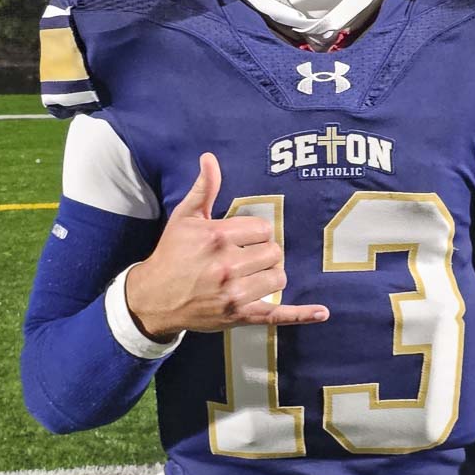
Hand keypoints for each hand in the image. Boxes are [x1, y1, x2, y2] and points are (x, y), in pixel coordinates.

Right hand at [125, 153, 328, 339]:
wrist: (153, 297)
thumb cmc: (172, 253)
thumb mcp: (185, 217)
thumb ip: (205, 188)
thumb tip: (209, 158)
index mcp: (218, 237)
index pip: (263, 229)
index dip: (256, 233)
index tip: (241, 238)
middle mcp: (228, 266)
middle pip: (274, 252)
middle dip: (264, 252)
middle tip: (246, 257)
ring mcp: (234, 294)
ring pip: (278, 277)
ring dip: (271, 275)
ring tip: (253, 274)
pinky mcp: (239, 316)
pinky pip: (276, 315)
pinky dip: (301, 314)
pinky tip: (322, 312)